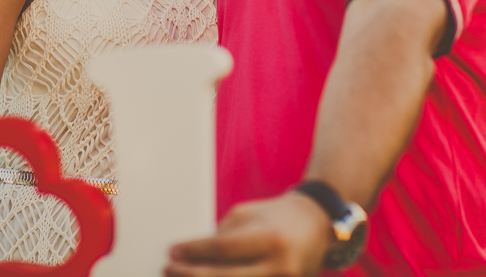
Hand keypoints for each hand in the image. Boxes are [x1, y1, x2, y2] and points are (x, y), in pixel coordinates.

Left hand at [165, 192, 332, 276]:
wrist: (317, 225)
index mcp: (270, 239)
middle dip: (192, 275)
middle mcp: (280, 266)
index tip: (173, 251)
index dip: (195, 252)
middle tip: (168, 270)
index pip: (224, 249)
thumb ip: (223, 235)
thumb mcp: (247, 215)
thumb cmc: (275, 216)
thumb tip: (192, 255)